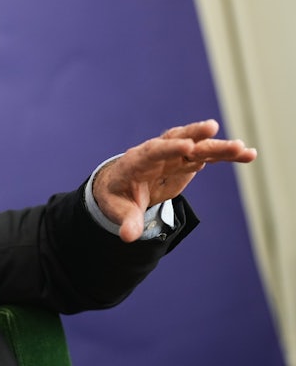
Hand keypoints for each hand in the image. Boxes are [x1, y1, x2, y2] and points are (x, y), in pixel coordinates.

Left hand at [93, 119, 256, 242]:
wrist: (121, 187)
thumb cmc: (117, 197)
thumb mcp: (118, 210)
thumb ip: (127, 221)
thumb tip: (129, 236)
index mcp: (135, 162)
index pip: (152, 151)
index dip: (168, 148)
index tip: (186, 147)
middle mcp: (156, 153)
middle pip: (176, 140)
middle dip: (193, 134)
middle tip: (212, 129)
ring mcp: (173, 155)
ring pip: (196, 146)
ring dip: (217, 146)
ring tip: (242, 149)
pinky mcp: (186, 161)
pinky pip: (207, 156)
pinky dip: (225, 155)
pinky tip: (248, 154)